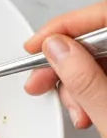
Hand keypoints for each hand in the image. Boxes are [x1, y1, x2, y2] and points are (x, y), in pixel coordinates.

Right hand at [24, 0, 106, 137]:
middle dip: (69, 62)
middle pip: (105, 37)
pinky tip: (89, 111)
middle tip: (42, 82)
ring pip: (106, 59)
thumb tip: (57, 49)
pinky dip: (95, 92)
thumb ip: (85, 80)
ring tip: (76, 111)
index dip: (67, 26)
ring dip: (81, 83)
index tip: (38, 44)